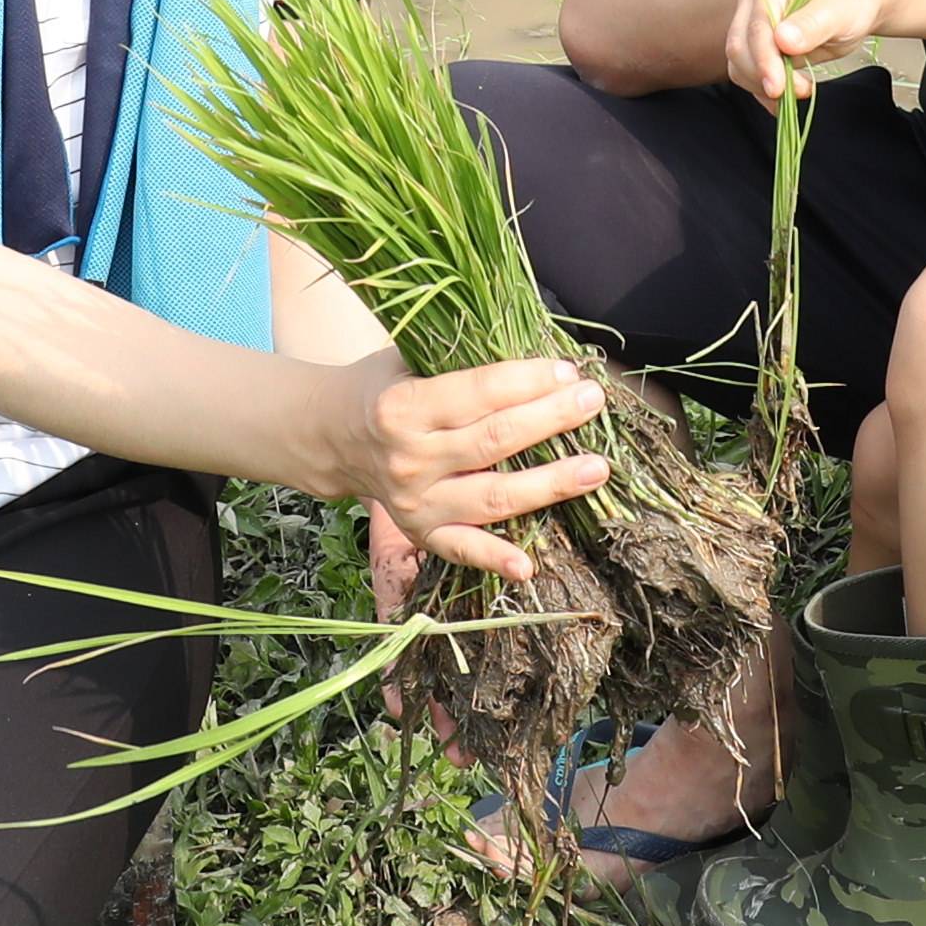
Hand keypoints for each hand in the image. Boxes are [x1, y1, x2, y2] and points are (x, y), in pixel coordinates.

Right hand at [349, 352, 608, 579]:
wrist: (329, 437)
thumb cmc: (381, 388)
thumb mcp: (406, 359)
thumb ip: (461, 362)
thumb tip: (537, 363)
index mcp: (402, 408)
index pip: (478, 393)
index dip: (527, 382)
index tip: (568, 372)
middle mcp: (408, 460)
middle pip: (493, 442)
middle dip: (550, 419)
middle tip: (592, 401)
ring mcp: (414, 503)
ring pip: (492, 497)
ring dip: (549, 484)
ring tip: (595, 468)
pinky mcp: (420, 533)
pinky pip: (462, 549)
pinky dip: (494, 560)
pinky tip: (528, 567)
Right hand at [728, 0, 889, 103]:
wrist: (858, 5)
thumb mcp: (841, 9)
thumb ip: (812, 24)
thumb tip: (782, 40)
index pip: (756, 27)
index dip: (764, 60)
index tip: (777, 87)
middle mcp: (753, 2)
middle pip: (739, 47)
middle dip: (763, 75)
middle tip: (799, 90)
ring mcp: (753, 24)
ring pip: (739, 64)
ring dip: (763, 85)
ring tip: (801, 89)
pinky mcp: (759, 46)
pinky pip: (748, 74)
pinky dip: (763, 91)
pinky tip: (785, 101)